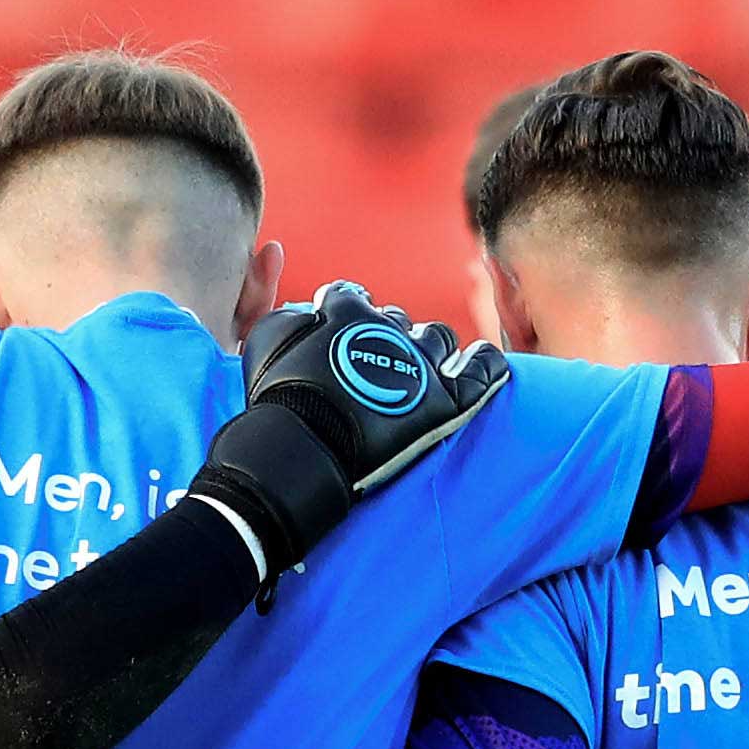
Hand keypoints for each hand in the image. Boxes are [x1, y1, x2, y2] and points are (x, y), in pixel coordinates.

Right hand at [189, 282, 513, 577]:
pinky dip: (484, 363)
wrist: (305, 450)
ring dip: (429, 348)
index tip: (340, 338)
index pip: (351, 297)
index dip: (345, 315)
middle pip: (397, 320)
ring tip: (421, 371)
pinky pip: (482, 368)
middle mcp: (389, 327)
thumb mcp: (265, 343)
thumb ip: (289, 318)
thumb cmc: (278, 401)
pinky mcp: (448, 399)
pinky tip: (481, 362)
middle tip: (375, 368)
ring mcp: (422, 362)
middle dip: (387, 336)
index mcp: (346, 310)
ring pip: (438, 338)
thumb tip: (310, 310)